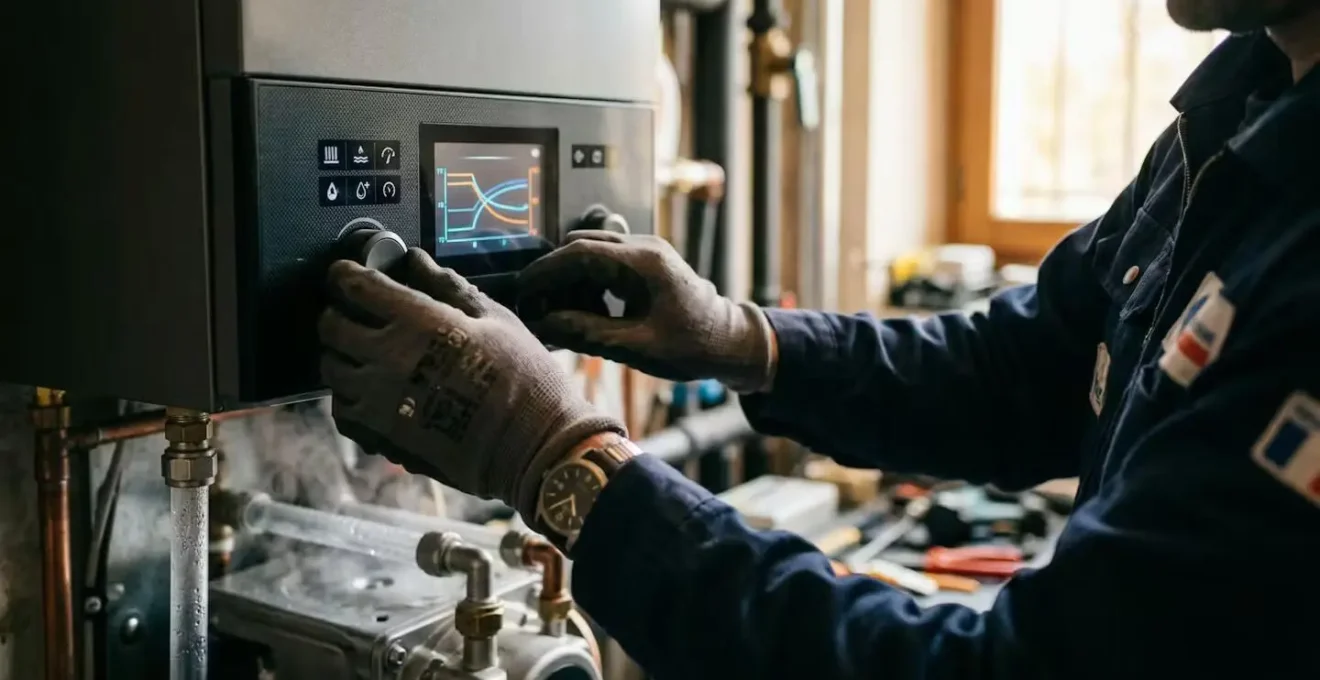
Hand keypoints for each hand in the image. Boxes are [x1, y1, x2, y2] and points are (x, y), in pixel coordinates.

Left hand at [317, 249, 624, 517]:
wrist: (534, 447)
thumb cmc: (525, 379)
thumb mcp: (496, 320)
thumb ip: (449, 288)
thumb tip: (416, 262)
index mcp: (418, 323)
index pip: (355, 286)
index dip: (345, 275)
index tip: (348, 274)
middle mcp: (388, 359)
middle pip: (330, 326)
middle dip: (339, 312)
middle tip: (358, 312)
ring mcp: (379, 402)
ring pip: (330, 368)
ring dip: (341, 355)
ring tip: (368, 353)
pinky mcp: (381, 436)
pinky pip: (342, 410)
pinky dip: (349, 396)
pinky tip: (374, 391)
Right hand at [516, 230, 774, 392]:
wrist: (731, 342)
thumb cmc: (692, 347)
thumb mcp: (636, 346)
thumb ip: (587, 332)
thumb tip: (544, 324)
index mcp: (644, 262)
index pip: (579, 252)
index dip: (546, 271)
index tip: (524, 290)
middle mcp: (644, 248)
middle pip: (582, 247)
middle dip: (556, 276)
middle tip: (539, 307)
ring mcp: (646, 253)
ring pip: (592, 254)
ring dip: (573, 282)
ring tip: (565, 317)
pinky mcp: (646, 264)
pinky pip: (607, 264)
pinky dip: (591, 285)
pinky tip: (590, 314)